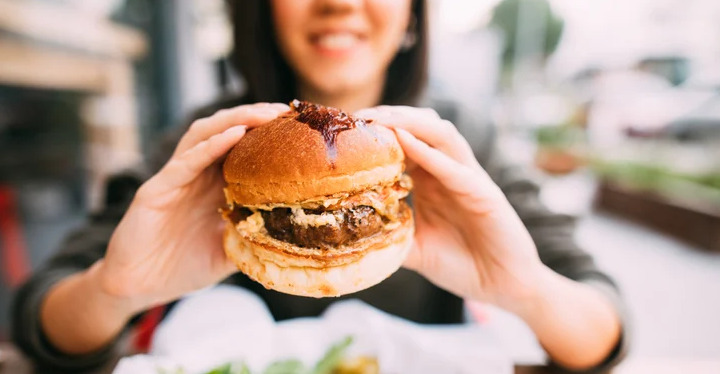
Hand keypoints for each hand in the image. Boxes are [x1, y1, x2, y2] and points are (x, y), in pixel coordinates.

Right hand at [99, 103, 289, 313]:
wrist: (138, 288)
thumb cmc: (181, 268)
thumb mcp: (228, 251)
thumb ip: (253, 238)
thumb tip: (292, 236)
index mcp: (214, 186)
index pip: (243, 149)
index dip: (268, 135)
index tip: (297, 127)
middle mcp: (196, 175)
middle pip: (225, 131)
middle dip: (255, 117)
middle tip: (285, 111)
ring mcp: (175, 178)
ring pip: (204, 135)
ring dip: (235, 120)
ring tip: (263, 114)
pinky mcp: (156, 189)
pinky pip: (185, 162)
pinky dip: (210, 146)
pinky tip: (233, 135)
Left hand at [356, 106, 545, 311]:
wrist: (503, 287)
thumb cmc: (462, 265)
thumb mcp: (415, 249)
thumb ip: (390, 236)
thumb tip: (351, 237)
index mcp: (433, 179)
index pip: (405, 141)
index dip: (378, 132)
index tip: (346, 130)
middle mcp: (450, 171)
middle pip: (422, 127)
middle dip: (389, 116)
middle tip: (356, 118)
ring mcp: (469, 179)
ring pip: (441, 134)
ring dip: (408, 122)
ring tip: (378, 119)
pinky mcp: (485, 194)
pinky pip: (455, 168)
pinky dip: (429, 153)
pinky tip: (404, 141)